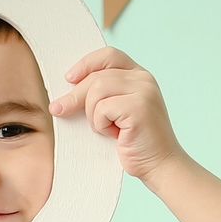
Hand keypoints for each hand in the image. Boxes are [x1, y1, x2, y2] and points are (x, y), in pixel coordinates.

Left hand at [52, 47, 184, 180]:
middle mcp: (144, 80)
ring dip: (92, 115)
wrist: (160, 166)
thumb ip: (104, 93)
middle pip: (97, 75)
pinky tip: (116, 135)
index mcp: (140, 76)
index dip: (86, 64)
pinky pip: (102, 109)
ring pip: (97, 90)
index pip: (109, 55)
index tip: (69, 78)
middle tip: (60, 109)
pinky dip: (101, 126)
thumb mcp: (118, 111)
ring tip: (107, 129)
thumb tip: (69, 86)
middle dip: (75, 95)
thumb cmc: (136, 142)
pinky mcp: (139, 107)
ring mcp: (144, 92)